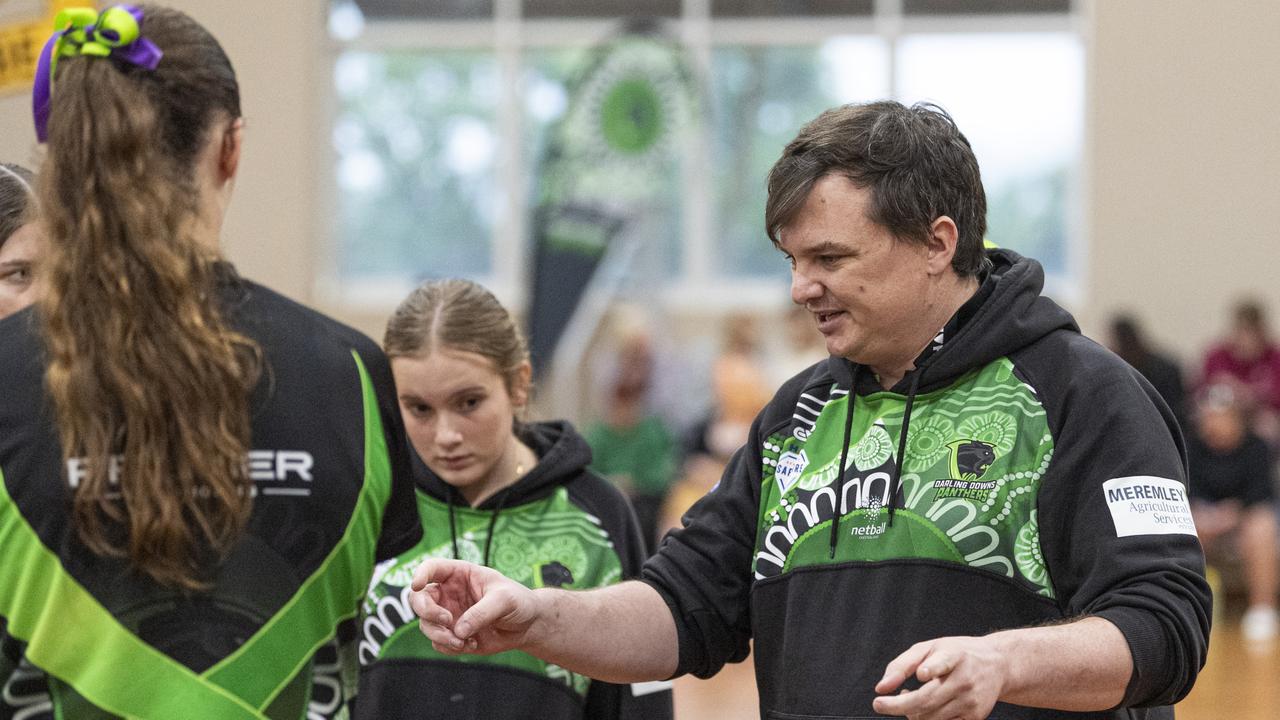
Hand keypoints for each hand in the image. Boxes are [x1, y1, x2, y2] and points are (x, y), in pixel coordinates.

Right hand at [409, 558, 541, 655]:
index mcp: (459, 574)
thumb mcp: (505, 599)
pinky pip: (438, 643)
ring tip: (464, 641)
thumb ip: (482, 612)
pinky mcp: (452, 635)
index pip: (431, 568)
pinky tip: (472, 644)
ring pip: (426, 625)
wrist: (527, 625)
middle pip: (419, 599)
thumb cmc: (518, 601)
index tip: (417, 585)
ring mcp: (448, 615)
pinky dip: (450, 648)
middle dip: (428, 612)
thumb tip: (458, 630)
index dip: (420, 574)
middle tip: (448, 621)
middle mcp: (448, 594)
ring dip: (440, 636)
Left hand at [871, 635, 1007, 719]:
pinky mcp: (975, 717)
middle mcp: (965, 680)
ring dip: (911, 712)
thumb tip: (881, 688)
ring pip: (931, 717)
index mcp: (954, 656)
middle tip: (878, 704)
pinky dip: (926, 719)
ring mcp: (971, 701)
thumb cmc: (956, 654)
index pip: (944, 663)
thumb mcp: (929, 647)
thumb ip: (902, 665)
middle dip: (898, 706)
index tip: (922, 674)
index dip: (932, 669)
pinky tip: (923, 707)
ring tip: (908, 697)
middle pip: (927, 700)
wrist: (997, 664)